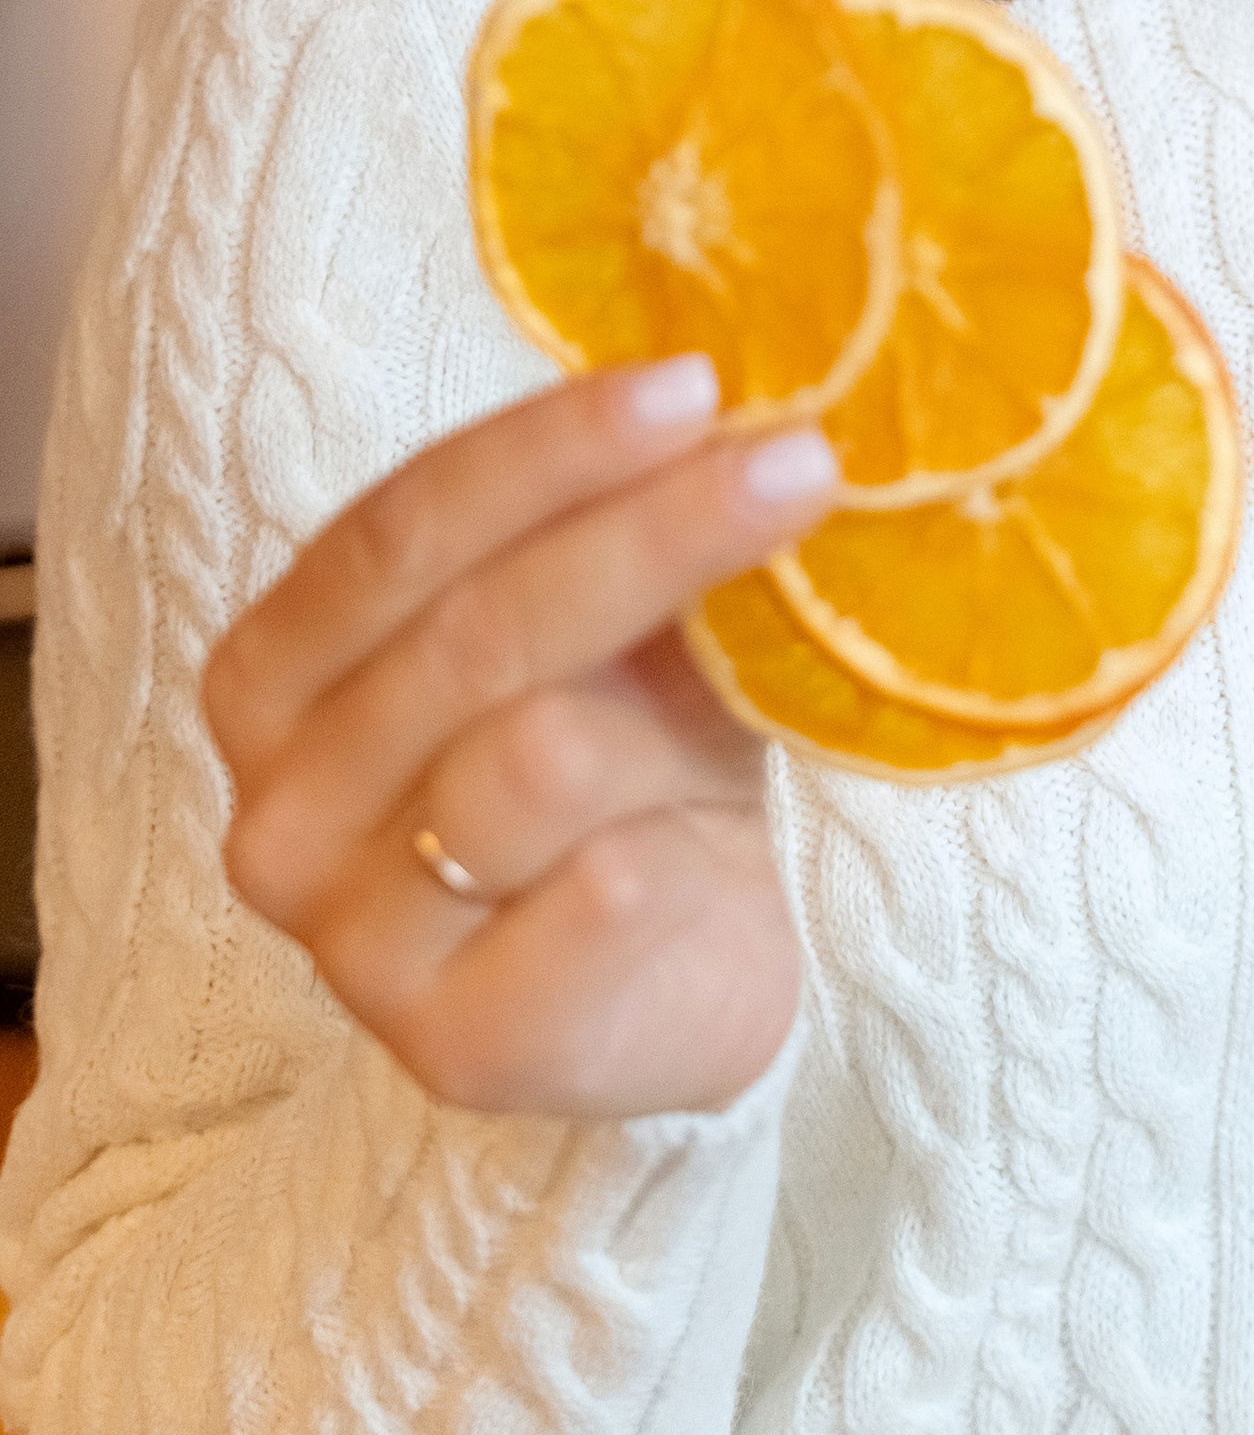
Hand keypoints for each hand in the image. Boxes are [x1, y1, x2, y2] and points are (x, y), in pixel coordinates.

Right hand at [205, 362, 844, 1119]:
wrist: (678, 966)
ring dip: (669, 717)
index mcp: (276, 676)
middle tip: (797, 464)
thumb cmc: (628, 757)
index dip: (546, 451)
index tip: (692, 388)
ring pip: (528, 763)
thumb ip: (609, 521)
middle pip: (469, 636)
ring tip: (746, 700)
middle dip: (650, 535)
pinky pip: (592, 900)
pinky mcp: (456, 1046)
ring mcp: (352, 943)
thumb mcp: (609, 619)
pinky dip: (671, 848)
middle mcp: (282, 810)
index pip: (396, 533)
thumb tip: (712, 394)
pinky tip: (704, 843)